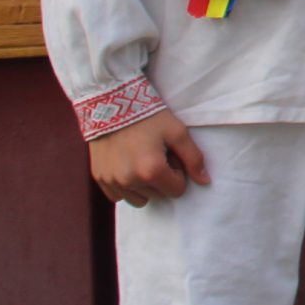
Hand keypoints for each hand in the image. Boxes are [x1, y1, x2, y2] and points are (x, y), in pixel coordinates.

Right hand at [89, 111, 209, 206]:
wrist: (113, 104)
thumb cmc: (149, 117)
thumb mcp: (177, 132)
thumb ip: (194, 158)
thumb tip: (205, 181)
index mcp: (151, 171)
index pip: (177, 190)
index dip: (178, 173)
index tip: (171, 156)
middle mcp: (130, 181)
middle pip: (159, 196)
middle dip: (162, 179)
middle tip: (157, 155)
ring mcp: (112, 181)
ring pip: (139, 199)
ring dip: (145, 186)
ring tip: (143, 161)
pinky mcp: (100, 179)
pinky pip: (119, 196)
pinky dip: (127, 187)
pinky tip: (128, 166)